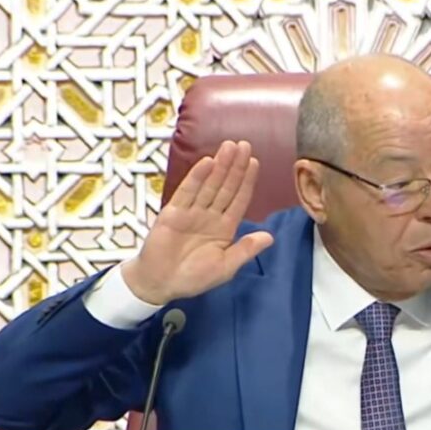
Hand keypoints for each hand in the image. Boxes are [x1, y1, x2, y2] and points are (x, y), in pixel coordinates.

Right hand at [122, 140, 273, 305]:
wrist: (160, 284)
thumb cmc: (193, 277)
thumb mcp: (225, 267)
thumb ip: (246, 250)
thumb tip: (270, 237)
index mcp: (224, 228)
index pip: (239, 200)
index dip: (247, 182)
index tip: (255, 162)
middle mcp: (210, 216)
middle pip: (226, 187)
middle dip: (235, 167)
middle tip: (245, 145)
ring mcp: (192, 212)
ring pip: (209, 185)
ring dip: (220, 166)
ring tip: (230, 147)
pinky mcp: (174, 212)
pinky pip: (188, 192)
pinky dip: (197, 177)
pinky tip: (208, 162)